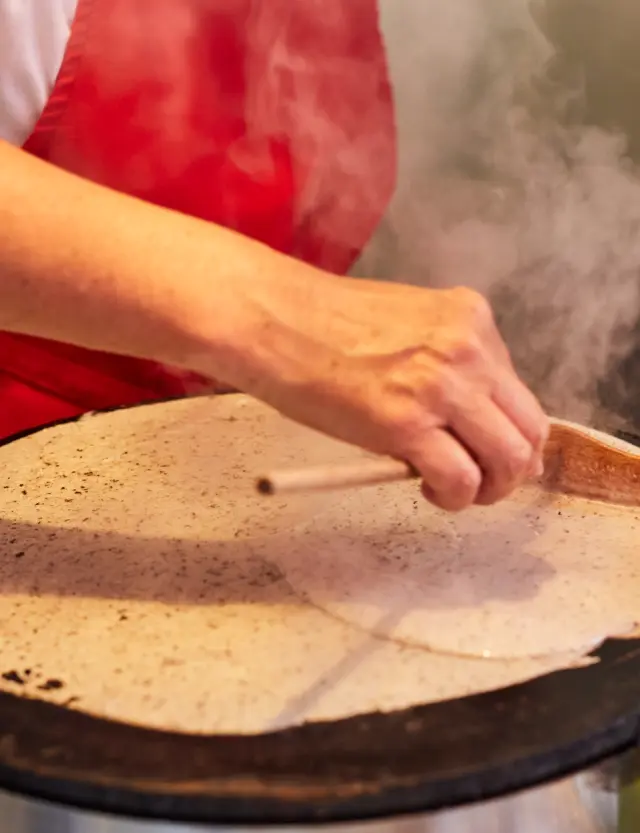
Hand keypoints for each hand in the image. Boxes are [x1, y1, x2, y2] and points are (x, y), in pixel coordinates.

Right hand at [242, 276, 547, 510]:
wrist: (271, 319)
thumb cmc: (324, 323)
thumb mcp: (406, 324)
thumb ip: (446, 360)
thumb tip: (469, 417)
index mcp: (469, 317)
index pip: (517, 390)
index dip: (506, 430)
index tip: (485, 450)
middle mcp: (468, 348)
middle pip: (528, 428)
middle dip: (513, 468)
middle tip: (484, 484)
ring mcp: (441, 386)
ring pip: (507, 458)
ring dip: (490, 488)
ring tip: (456, 491)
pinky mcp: (407, 424)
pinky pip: (461, 480)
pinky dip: (454, 498)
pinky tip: (429, 490)